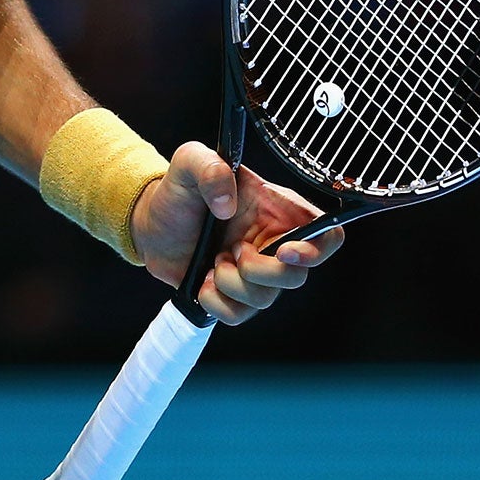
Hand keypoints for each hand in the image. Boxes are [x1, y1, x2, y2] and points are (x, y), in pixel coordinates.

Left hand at [129, 141, 343, 324]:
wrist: (151, 224)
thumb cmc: (179, 191)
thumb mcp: (189, 163)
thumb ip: (210, 168)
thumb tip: (227, 205)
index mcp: (278, 211)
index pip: (328, 234)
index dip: (318, 250)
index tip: (285, 251)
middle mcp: (274, 244)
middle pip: (297, 277)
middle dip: (260, 270)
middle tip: (232, 250)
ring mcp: (256, 274)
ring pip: (266, 299)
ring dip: (231, 283)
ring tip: (213, 260)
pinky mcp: (235, 297)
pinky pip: (239, 316)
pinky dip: (217, 302)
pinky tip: (204, 279)